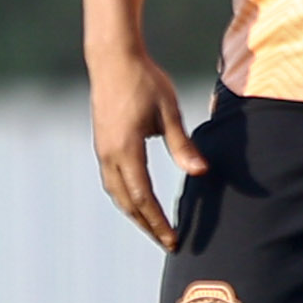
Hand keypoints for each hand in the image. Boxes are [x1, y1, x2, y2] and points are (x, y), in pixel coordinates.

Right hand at [89, 48, 201, 248]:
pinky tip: (140, 202)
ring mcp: (102, 150)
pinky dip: (127, 197)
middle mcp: (109, 155)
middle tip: (169, 243)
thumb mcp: (169, 113)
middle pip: (127, 202)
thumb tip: (200, 173)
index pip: (143, 197)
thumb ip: (182, 145)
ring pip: (116, 193)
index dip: (158, 221)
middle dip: (147, 225)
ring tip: (155, 228)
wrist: (113, 60)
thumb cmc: (146, 82)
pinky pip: (112, 180)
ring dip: (135, 213)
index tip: (174, 239)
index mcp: (125, 150)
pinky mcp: (103, 144)